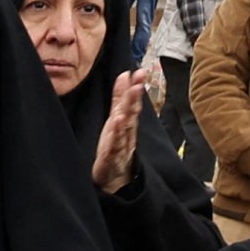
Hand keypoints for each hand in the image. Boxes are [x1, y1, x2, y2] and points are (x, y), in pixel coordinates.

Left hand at [92, 69, 144, 193]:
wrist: (114, 178)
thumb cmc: (116, 145)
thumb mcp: (117, 119)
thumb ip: (120, 97)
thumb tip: (125, 74)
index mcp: (127, 123)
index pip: (132, 103)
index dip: (136, 88)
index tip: (140, 72)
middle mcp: (126, 133)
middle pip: (130, 114)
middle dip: (134, 99)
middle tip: (137, 83)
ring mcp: (119, 146)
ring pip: (123, 131)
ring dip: (125, 119)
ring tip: (123, 108)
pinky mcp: (110, 160)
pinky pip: (112, 150)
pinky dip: (114, 140)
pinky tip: (114, 129)